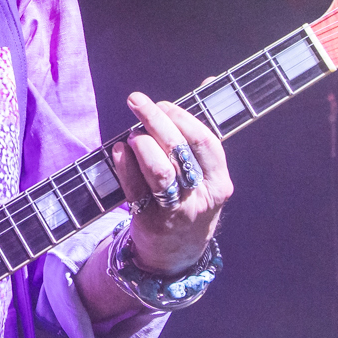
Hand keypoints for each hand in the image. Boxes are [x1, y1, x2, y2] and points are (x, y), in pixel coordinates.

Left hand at [110, 92, 232, 273]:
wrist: (177, 255)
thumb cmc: (190, 199)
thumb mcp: (206, 173)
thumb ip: (202, 131)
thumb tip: (210, 82)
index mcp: (219, 182)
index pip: (205, 143)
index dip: (183, 118)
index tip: (165, 103)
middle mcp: (200, 197)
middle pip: (179, 151)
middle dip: (156, 120)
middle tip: (136, 101)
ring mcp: (176, 212)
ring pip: (159, 171)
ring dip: (142, 145)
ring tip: (132, 134)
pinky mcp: (150, 222)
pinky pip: (135, 189)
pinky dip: (124, 165)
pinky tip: (118, 151)